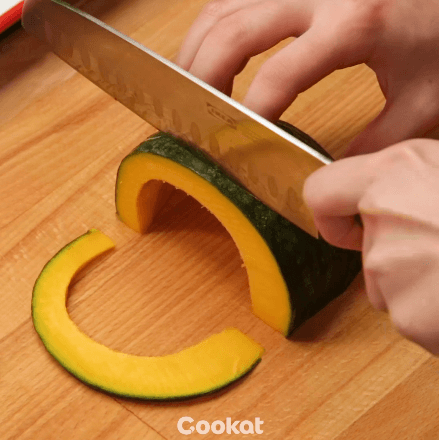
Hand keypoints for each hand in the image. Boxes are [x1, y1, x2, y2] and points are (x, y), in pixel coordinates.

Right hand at [177, 0, 438, 154]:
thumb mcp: (421, 97)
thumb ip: (375, 142)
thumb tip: (331, 176)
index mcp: (352, 24)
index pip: (278, 76)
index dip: (248, 114)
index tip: (233, 145)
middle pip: (234, 33)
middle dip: (204, 80)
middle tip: (193, 118)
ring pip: (222, 9)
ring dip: (196, 50)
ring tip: (190, 90)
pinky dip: (209, 28)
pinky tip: (207, 54)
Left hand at [303, 138, 438, 354]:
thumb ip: (415, 178)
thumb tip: (394, 190)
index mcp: (393, 175)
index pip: (320, 191)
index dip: (330, 213)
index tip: (347, 227)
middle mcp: (382, 223)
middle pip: (366, 248)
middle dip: (399, 252)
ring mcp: (391, 274)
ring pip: (389, 284)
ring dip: (420, 283)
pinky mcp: (409, 318)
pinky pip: (411, 315)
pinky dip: (433, 311)